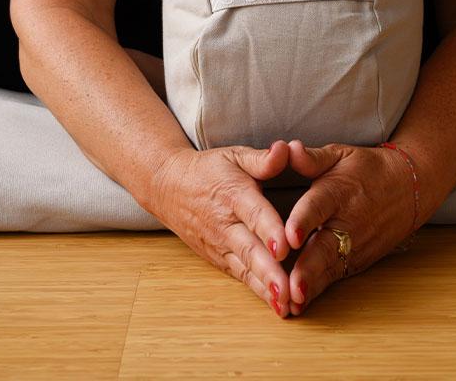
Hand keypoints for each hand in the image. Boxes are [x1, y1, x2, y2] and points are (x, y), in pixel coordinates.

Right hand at [150, 139, 295, 317]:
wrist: (169, 187)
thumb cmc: (210, 169)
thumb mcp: (234, 155)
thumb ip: (262, 158)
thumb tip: (286, 149)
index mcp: (233, 194)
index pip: (253, 213)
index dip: (269, 230)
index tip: (284, 247)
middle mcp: (226, 224)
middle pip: (249, 249)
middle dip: (269, 272)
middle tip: (287, 290)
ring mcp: (220, 244)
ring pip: (244, 268)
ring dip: (264, 288)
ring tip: (284, 306)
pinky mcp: (218, 258)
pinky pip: (240, 275)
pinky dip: (256, 291)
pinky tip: (275, 305)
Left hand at [280, 139, 417, 315]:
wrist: (408, 188)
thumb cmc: (367, 169)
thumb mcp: (340, 155)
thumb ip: (311, 158)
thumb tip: (287, 148)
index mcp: (339, 190)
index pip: (319, 206)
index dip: (304, 221)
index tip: (289, 236)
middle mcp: (347, 221)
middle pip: (325, 247)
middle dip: (308, 268)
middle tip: (290, 287)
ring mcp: (355, 245)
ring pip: (330, 269)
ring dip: (311, 287)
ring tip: (291, 304)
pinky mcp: (358, 261)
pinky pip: (336, 277)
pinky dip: (319, 291)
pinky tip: (300, 304)